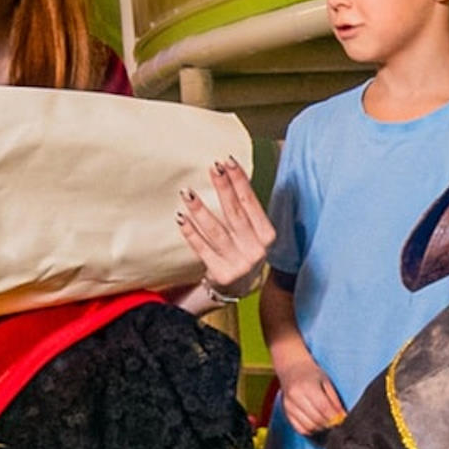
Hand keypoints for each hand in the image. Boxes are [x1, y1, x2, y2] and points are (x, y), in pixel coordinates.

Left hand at [176, 160, 274, 300]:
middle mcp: (256, 250)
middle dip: (223, 188)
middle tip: (212, 167)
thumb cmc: (244, 250)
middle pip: (235, 214)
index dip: (240, 181)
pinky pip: (203, 250)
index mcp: (267, 236)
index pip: (251, 203)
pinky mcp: (222, 274)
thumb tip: (229, 172)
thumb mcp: (254, 232)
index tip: (228, 161)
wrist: (239, 287)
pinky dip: (191, 234)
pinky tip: (181, 218)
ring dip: (201, 211)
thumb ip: (247, 210)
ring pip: (217, 232)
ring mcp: (239, 264)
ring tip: (187, 193)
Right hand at [275, 356, 346, 435]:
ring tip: (327, 422)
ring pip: (309, 426)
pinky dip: (311, 430)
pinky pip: (300, 429)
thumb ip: (334, 400)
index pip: (323, 407)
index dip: (334, 416)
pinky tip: (316, 424)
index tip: (342, 419)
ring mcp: (288, 406)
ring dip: (321, 427)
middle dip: (329, 423)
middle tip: (336, 421)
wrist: (292, 369)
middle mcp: (295, 396)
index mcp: (307, 386)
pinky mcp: (286, 413)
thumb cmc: (312, 374)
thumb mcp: (326, 382)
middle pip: (316, 418)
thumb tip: (342, 416)